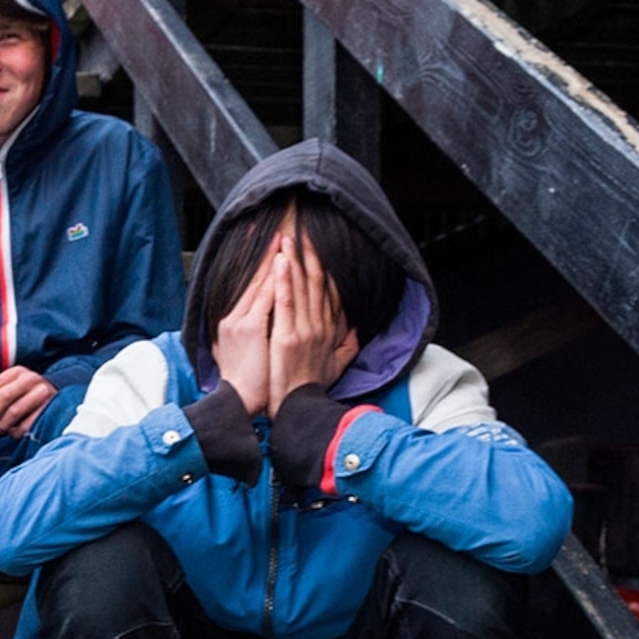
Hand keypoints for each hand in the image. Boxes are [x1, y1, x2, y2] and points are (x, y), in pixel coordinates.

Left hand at [0, 364, 56, 439]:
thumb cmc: (24, 398)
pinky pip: (27, 424)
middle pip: (4, 396)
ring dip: (3, 424)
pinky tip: (13, 433)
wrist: (55, 401)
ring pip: (14, 411)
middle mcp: (32, 378)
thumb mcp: (11, 389)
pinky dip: (16, 432)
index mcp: (18, 372)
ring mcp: (43, 393)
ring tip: (0, 429)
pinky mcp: (49, 409)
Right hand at [213, 240, 278, 411]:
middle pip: (255, 277)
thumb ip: (258, 337)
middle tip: (281, 230)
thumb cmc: (252, 384)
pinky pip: (266, 296)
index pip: (252, 286)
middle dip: (268, 252)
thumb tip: (263, 324)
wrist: (239, 402)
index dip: (263, 264)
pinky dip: (275, 278)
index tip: (273, 246)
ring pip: (260, 282)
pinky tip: (283, 261)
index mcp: (236, 321)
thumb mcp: (248, 356)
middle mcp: (235, 316)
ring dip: (274, 259)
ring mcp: (241, 320)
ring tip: (285, 238)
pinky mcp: (249, 327)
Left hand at [268, 232, 355, 404]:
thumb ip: (350, 344)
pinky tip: (280, 261)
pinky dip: (283, 280)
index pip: (328, 291)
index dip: (323, 267)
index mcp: (329, 330)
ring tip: (289, 237)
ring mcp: (304, 330)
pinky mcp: (288, 336)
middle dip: (309, 254)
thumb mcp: (338, 366)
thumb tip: (358, 328)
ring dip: (295, 260)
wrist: (300, 409)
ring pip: (301, 287)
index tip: (317, 246)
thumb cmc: (313, 388)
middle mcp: (320, 325)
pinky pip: (286, 302)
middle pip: (316, 282)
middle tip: (303, 230)